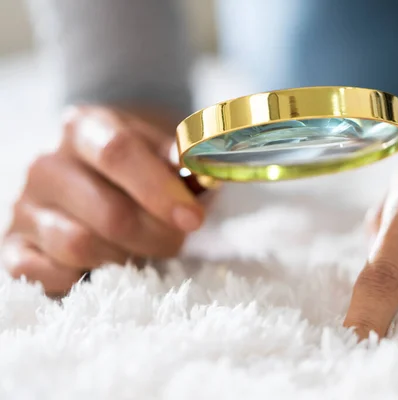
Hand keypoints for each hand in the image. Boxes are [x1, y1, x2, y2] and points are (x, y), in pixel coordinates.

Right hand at [1, 106, 204, 294]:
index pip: (118, 152)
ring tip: (141, 249)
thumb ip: (182, 157)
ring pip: (81, 246)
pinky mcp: (13, 247)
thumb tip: (197, 162)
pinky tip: (104, 265)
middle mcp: (46, 164)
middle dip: (156, 236)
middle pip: (109, 213)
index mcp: (84, 128)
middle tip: (177, 239)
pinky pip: (50, 275)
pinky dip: (85, 278)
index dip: (160, 189)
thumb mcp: (162, 151)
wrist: (94, 182)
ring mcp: (24, 208)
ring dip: (126, 258)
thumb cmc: (139, 169)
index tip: (193, 218)